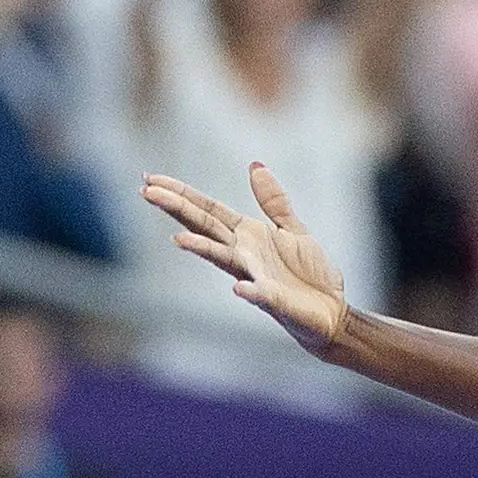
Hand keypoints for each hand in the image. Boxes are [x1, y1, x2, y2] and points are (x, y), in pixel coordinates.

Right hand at [142, 162, 353, 353]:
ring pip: (223, 259)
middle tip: (146, 191)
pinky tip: (238, 288)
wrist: (331, 312)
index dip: (181, 193)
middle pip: (205, 227)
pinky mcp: (275, 300)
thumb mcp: (292, 229)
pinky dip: (250, 291)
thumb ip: (273, 201)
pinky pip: (260, 294)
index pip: (207, 210)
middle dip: (177, 209)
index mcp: (247, 235)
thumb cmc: (309, 274)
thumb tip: (255, 165)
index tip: (150, 178)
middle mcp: (243, 255)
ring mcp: (256, 278)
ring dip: (202, 249)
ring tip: (178, 238)